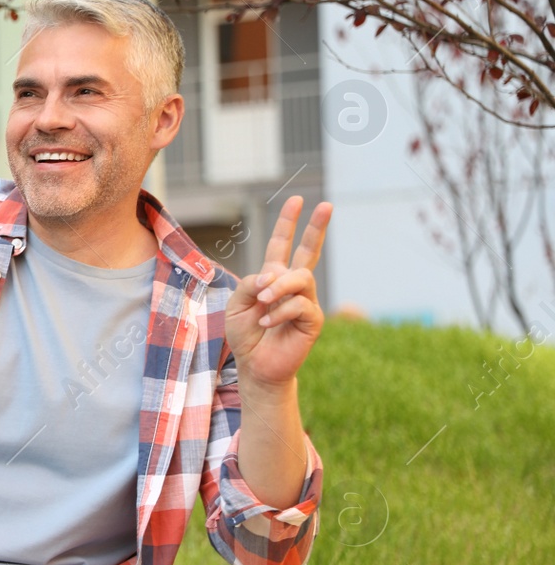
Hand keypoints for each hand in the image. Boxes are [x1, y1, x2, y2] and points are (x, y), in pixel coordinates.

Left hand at [224, 195, 332, 389]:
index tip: (297, 200)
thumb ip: (251, 283)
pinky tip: (267, 322)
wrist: (255, 364)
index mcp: (272, 277)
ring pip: (300, 277)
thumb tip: (274, 274)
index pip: (281, 245)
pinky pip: (300, 304)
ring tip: (262, 301)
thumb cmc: (245, 334)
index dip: (288, 223)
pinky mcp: (313, 319)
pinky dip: (279, 311)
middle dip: (316, 227)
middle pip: (309, 251)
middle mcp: (292, 286)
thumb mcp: (236, 303)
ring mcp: (305, 301)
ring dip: (278, 287)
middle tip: (326, 205)